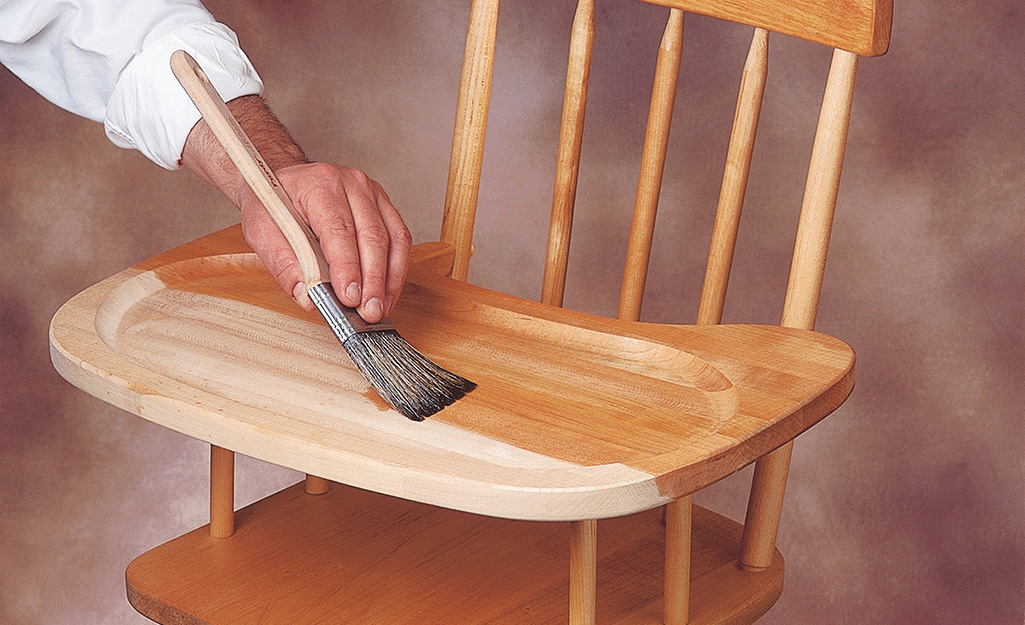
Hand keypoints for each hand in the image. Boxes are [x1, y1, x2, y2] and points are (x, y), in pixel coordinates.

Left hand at [181, 95, 410, 323]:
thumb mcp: (261, 231)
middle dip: (373, 279)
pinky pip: (400, 238)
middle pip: (372, 236)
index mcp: (320, 185)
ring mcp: (372, 193)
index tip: (349, 297)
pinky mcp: (383, 205)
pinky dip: (396, 269)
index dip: (347, 267)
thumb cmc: (273, 203)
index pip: (339, 230)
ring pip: (393, 238)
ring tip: (380, 307)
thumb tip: (308, 298)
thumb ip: (283, 264)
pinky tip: (387, 292)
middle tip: (369, 311)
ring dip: (389, 279)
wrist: (281, 178)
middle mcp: (352, 184)